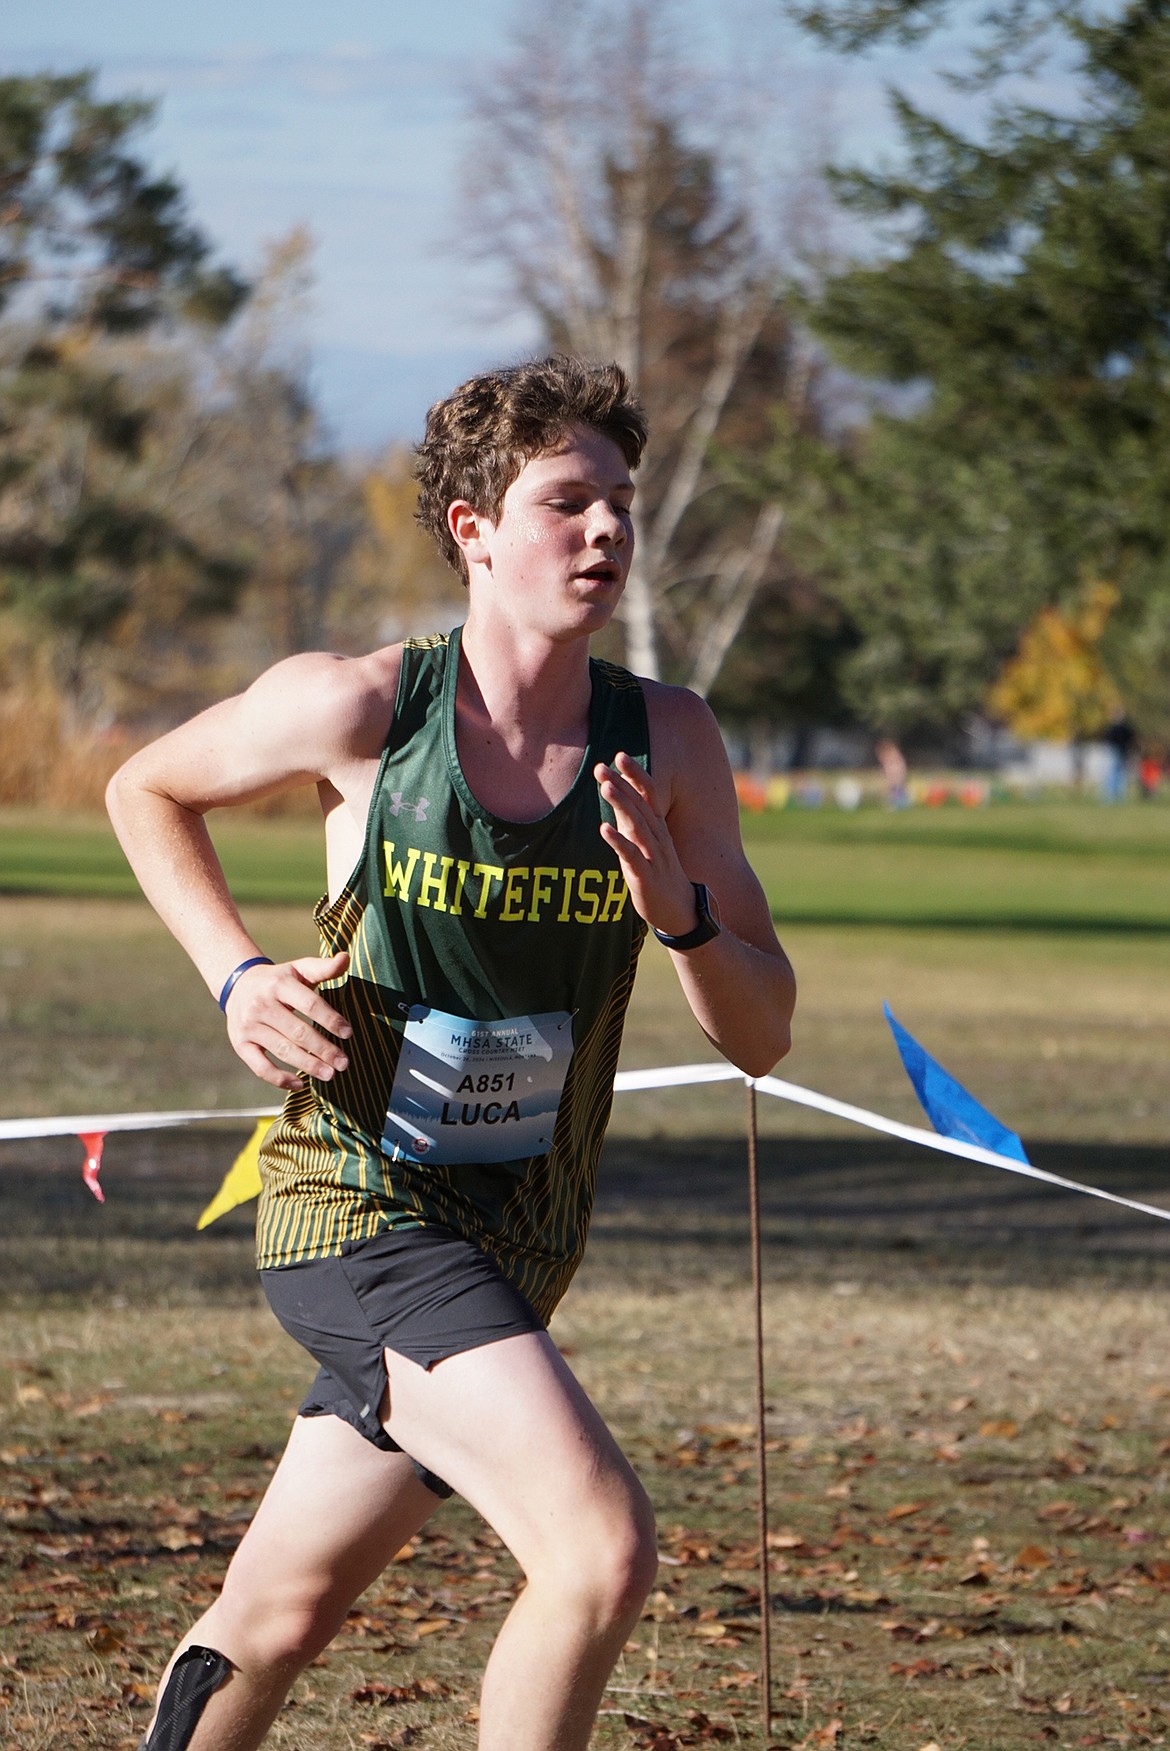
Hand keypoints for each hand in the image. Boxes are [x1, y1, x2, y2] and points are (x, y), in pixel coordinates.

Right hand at [223, 952, 352, 1090]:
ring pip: (282, 1050)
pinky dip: (279, 1079)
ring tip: (330, 1075)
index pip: (309, 1004)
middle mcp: (261, 1005)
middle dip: (323, 1049)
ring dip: (308, 1065)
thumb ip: (323, 967)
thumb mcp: (299, 969)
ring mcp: (248, 1026)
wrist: (238, 985)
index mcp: (279, 984)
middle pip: (297, 1032)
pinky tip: (300, 1084)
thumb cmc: (279, 980)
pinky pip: (260, 1067)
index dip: (330, 1019)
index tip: (348, 1033)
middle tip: (344, 1063)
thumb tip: (345, 958)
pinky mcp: (240, 1044)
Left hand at [594, 752, 699, 937]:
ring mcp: (653, 856)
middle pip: (640, 805)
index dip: (635, 774)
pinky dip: (619, 842)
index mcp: (657, 828)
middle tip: (603, 766)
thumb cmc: (659, 873)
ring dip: (622, 805)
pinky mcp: (646, 876)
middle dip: (622, 784)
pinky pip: (632, 856)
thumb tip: (616, 796)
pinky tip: (604, 828)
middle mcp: (657, 838)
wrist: (680, 911)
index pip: (648, 795)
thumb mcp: (645, 843)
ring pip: (637, 826)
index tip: (620, 755)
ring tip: (606, 786)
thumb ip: (631, 820)